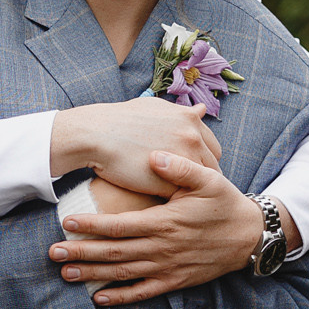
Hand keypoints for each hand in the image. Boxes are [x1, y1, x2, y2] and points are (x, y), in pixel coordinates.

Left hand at [50, 153, 262, 305]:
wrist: (250, 236)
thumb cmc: (225, 203)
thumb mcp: (208, 179)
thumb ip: (180, 168)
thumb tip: (154, 155)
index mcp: (166, 221)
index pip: (120, 225)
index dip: (92, 225)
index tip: (66, 223)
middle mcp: (163, 248)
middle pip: (114, 252)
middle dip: (82, 253)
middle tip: (53, 253)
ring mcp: (168, 267)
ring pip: (124, 274)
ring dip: (93, 275)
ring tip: (66, 273)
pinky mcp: (175, 281)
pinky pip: (143, 292)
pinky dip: (120, 298)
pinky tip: (99, 299)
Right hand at [51, 98, 220, 196]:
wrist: (94, 134)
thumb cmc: (119, 121)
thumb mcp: (155, 108)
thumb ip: (181, 113)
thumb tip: (202, 110)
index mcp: (189, 119)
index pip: (213, 147)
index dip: (202, 159)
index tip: (191, 168)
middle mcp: (192, 137)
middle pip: (212, 166)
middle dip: (202, 175)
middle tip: (186, 184)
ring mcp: (183, 160)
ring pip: (200, 183)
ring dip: (192, 189)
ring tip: (181, 196)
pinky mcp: (170, 182)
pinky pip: (182, 196)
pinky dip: (176, 199)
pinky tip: (166, 200)